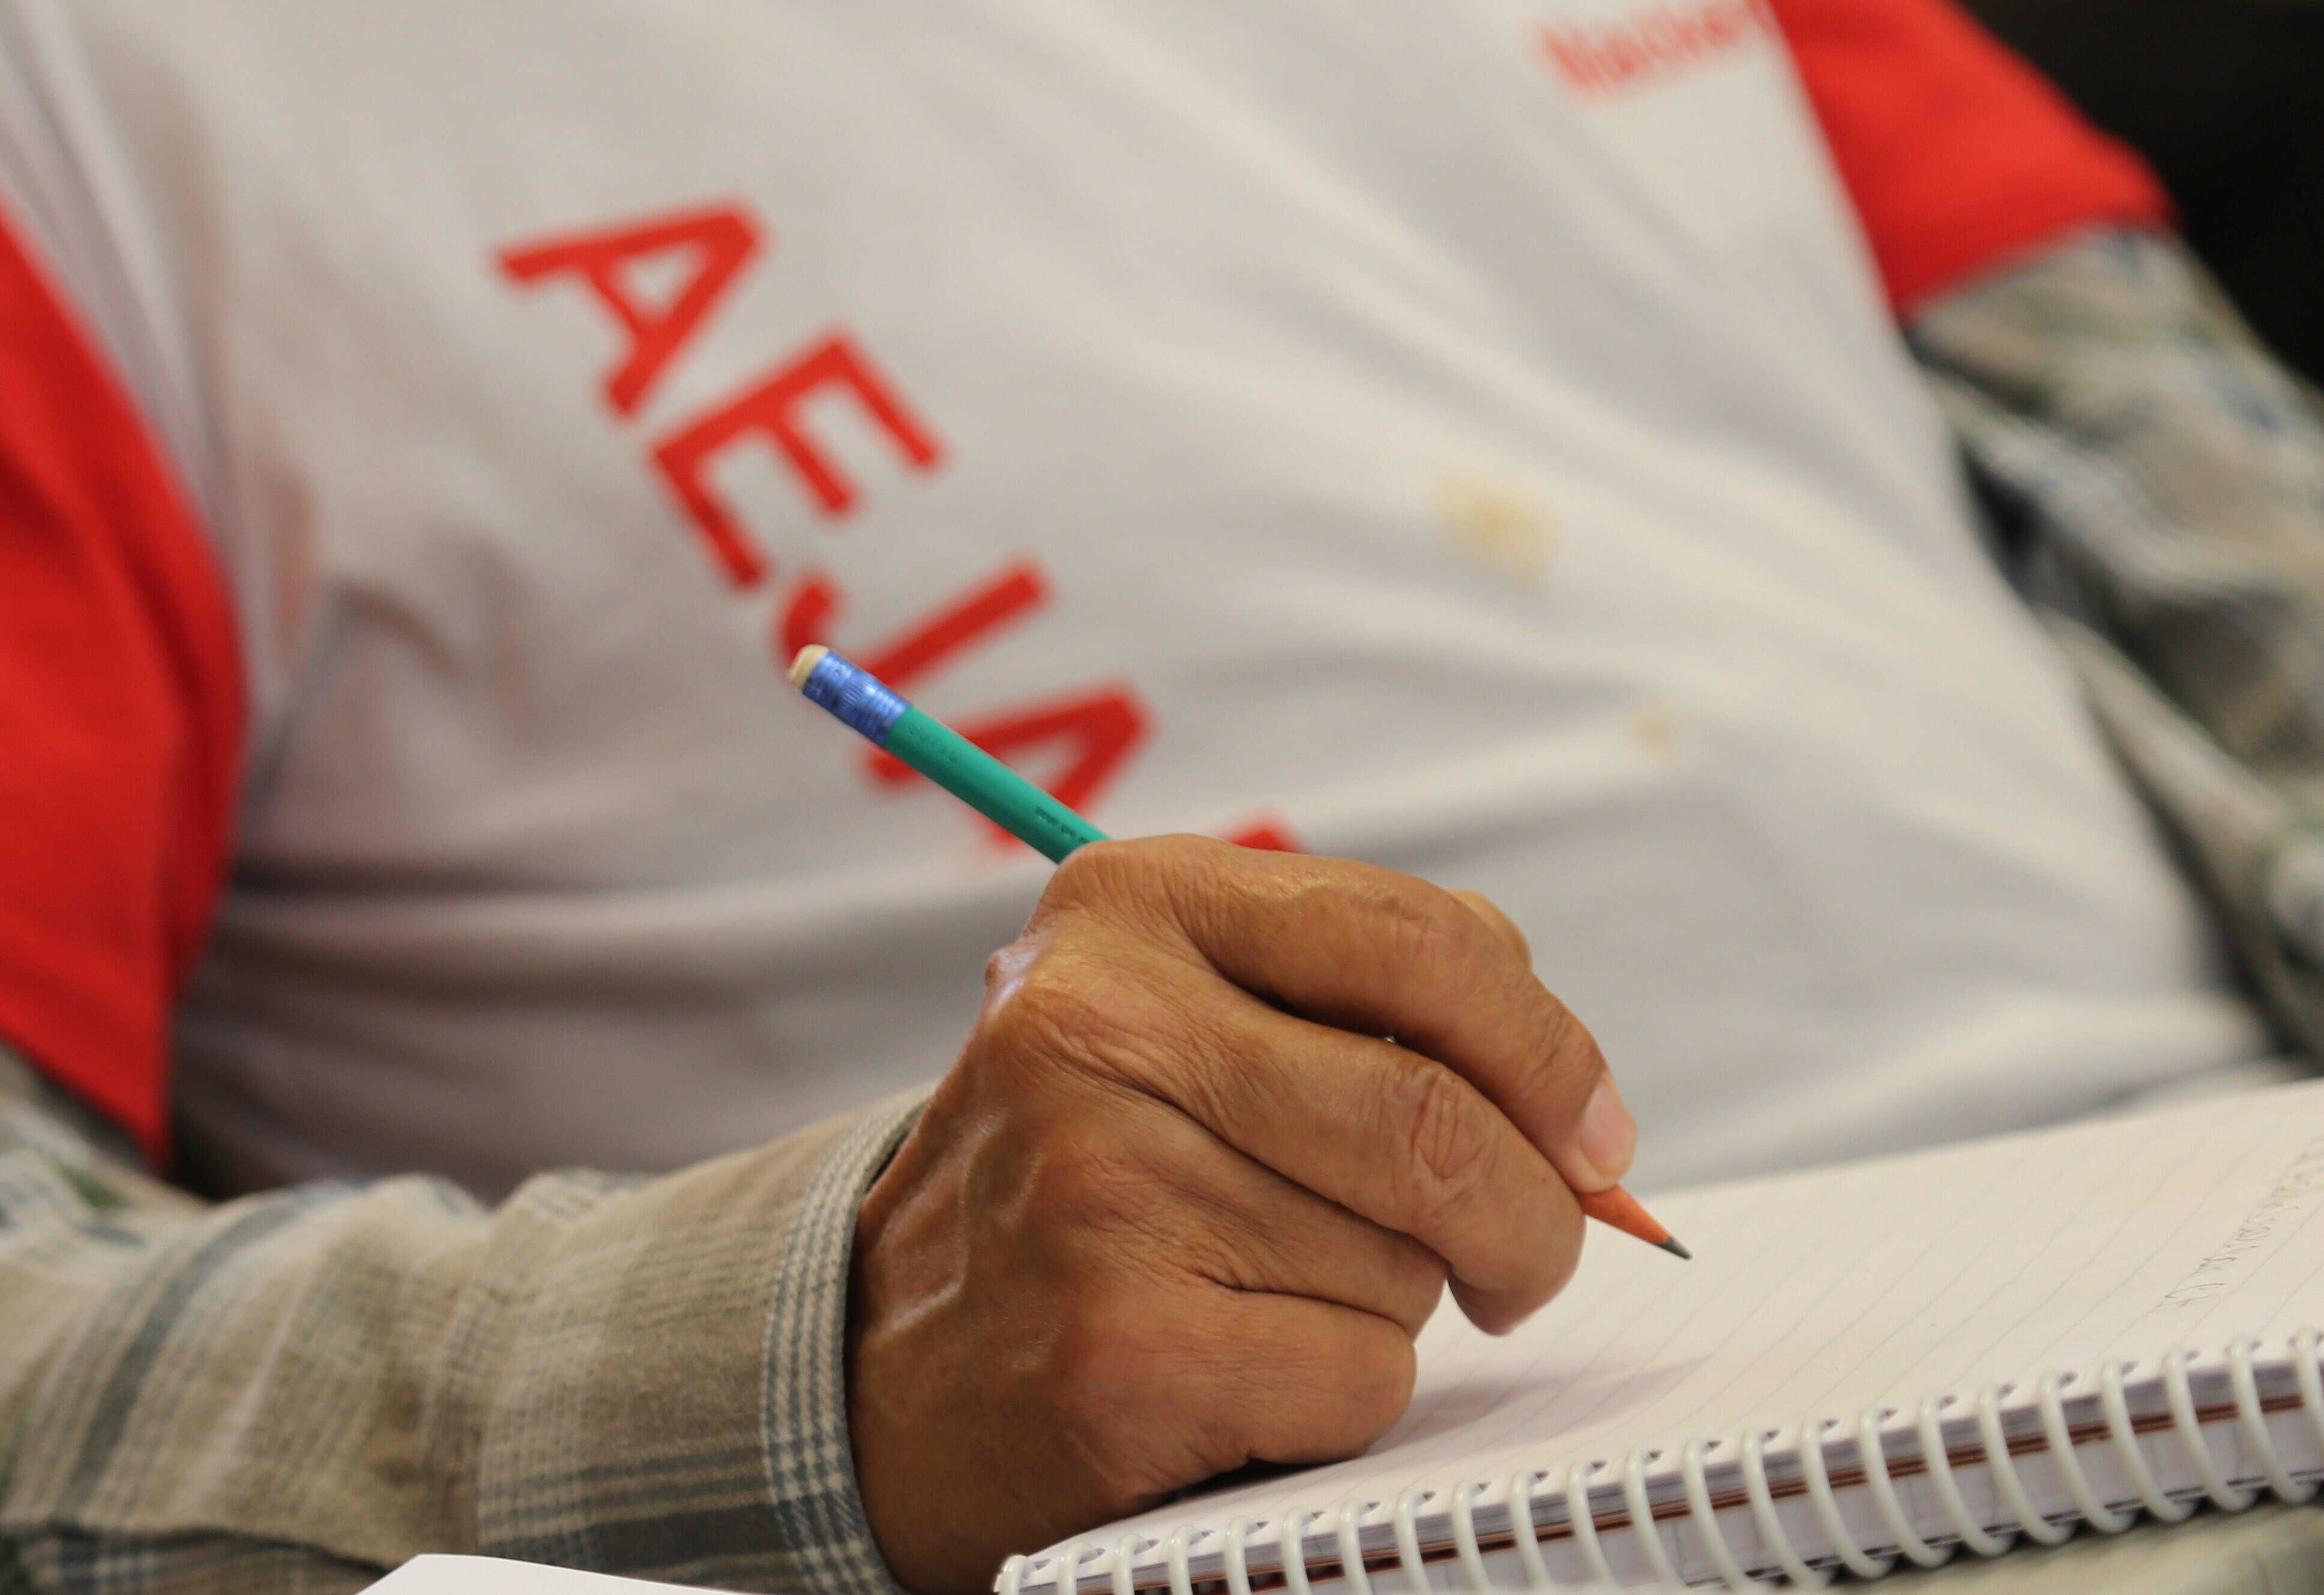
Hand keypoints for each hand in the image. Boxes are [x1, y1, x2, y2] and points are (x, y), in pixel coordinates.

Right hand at [846, 835, 1635, 1593]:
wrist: (897, 1359)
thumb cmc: (1100, 1178)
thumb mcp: (1190, 1023)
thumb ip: (1378, 1013)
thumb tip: (1592, 1131)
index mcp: (1130, 904)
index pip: (1423, 941)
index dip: (1551, 1054)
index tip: (1596, 1140)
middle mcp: (1093, 1021)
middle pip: (1434, 1116)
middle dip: (1531, 1215)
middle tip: (1522, 1263)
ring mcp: (1094, 1180)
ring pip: (1402, 1257)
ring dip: (1393, 1302)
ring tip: (1272, 1292)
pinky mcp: (1118, 1341)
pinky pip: (1359, 1373)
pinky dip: (1339, 1395)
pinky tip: (1238, 1369)